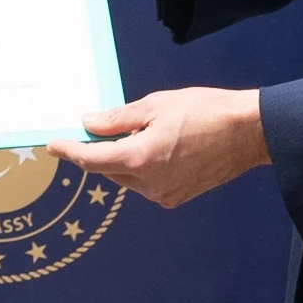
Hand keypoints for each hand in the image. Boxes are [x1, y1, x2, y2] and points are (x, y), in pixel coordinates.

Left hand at [50, 88, 269, 208]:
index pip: (91, 160)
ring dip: (123, 160)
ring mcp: (163, 194)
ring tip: (143, 133)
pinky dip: (143, 168)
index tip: (53, 145)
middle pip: (108, 170)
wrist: (249, 133)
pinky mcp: (177, 197)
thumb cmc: (206, 111)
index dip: (69, 151)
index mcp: (140, 158)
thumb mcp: (156, 105)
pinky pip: (147, 184)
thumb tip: (89, 124)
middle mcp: (148, 183)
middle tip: (102, 129)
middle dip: (101, 151)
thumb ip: (117, 119)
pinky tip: (160, 147)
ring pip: (127, 178)